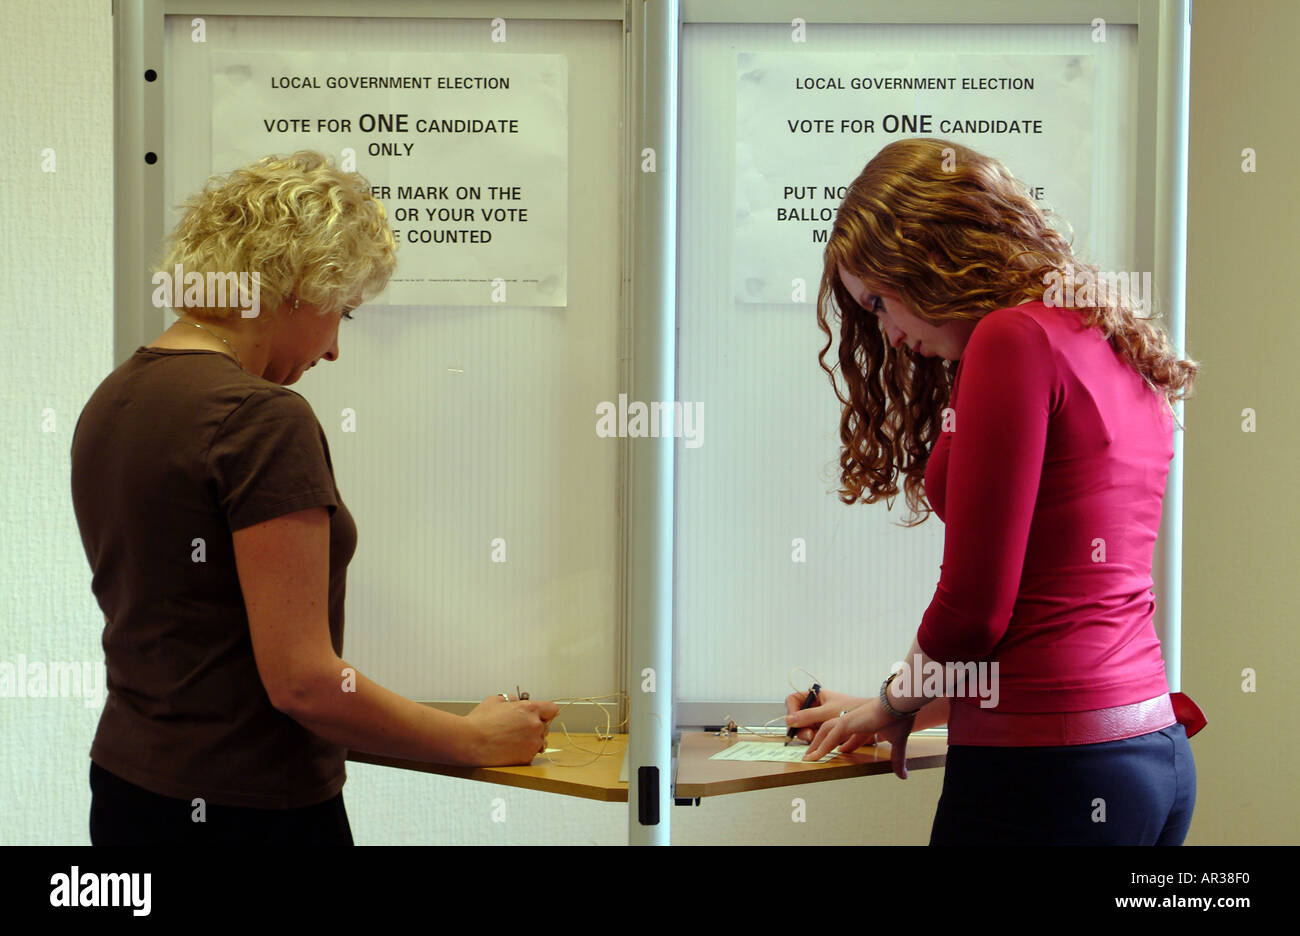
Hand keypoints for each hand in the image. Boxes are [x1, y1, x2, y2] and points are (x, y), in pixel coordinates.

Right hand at [465, 695, 559, 765]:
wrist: (469, 742)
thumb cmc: (479, 721)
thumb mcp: (495, 701)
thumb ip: (510, 699)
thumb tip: (514, 701)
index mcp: (530, 709)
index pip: (552, 709)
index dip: (545, 712)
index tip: (539, 715)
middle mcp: (535, 725)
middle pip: (546, 726)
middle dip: (536, 726)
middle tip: (519, 728)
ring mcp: (532, 743)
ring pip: (540, 741)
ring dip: (532, 740)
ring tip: (514, 739)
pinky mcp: (526, 758)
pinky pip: (532, 753)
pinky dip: (524, 752)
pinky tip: (510, 749)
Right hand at [784, 687, 871, 747]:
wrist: (875, 717)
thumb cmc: (852, 708)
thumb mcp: (827, 712)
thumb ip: (807, 716)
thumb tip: (788, 720)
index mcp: (816, 696)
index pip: (794, 700)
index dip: (791, 710)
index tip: (793, 721)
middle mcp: (817, 707)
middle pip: (798, 717)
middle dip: (801, 727)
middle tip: (809, 735)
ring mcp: (822, 718)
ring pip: (806, 728)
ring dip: (809, 735)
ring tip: (816, 739)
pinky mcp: (829, 730)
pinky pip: (817, 736)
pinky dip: (818, 741)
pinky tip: (823, 745)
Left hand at [794, 693, 917, 778]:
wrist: (900, 704)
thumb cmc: (900, 718)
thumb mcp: (897, 742)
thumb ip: (897, 759)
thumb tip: (904, 776)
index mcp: (864, 722)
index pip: (851, 735)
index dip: (846, 745)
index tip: (842, 752)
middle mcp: (853, 719)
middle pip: (832, 731)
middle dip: (823, 742)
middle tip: (815, 754)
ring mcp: (848, 719)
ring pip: (826, 732)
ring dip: (817, 744)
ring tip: (809, 757)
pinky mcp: (847, 722)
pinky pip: (830, 738)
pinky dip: (821, 748)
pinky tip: (814, 757)